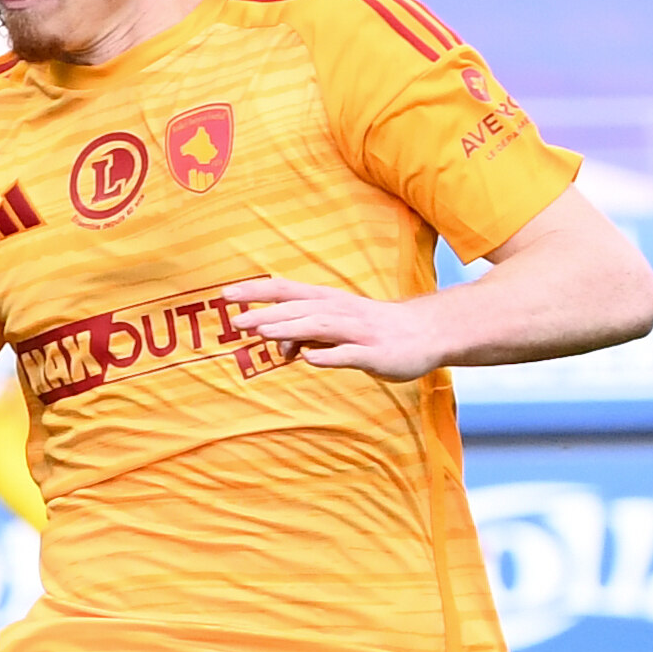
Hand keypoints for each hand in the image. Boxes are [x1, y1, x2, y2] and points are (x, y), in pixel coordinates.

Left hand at [221, 276, 443, 381]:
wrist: (426, 333)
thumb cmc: (372, 328)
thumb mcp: (334, 328)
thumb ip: (305, 334)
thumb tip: (278, 347)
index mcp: (328, 302)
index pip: (286, 291)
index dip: (257, 292)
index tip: (225, 293)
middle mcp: (341, 312)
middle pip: (299, 309)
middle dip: (267, 314)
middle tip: (235, 320)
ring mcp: (359, 332)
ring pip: (321, 327)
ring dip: (292, 330)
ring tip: (262, 333)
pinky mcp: (375, 353)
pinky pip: (350, 354)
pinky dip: (330, 356)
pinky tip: (310, 360)